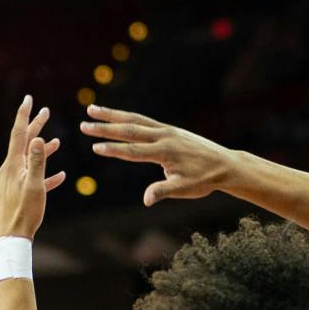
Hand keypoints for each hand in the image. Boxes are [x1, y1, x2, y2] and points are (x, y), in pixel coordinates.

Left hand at [0, 96, 64, 238]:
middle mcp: (10, 170)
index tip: (29, 98)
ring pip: (30, 160)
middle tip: (45, 111)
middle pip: (24, 143)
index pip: (18, 133)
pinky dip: (46, 174)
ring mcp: (13, 181)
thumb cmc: (23, 213)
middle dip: (35, 126)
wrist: (11, 238)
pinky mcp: (19, 193)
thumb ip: (38, 162)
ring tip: (57, 141)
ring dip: (43, 149)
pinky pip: (34, 179)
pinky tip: (61, 176)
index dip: (24, 114)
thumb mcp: (34, 185)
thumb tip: (39, 138)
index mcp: (13, 165)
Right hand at [81, 105, 239, 205]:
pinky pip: (143, 121)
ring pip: (134, 120)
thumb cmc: (204, 180)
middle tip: (84, 124)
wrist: (224, 164)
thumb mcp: (185, 189)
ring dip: (112, 115)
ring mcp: (166, 130)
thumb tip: (146, 200)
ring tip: (92, 109)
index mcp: (165, 152)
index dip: (113, 150)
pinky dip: (127, 117)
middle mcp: (164, 136)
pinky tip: (116, 116)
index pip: (134, 151)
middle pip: (130, 130)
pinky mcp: (169, 129)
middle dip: (105, 127)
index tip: (95, 147)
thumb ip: (164, 191)